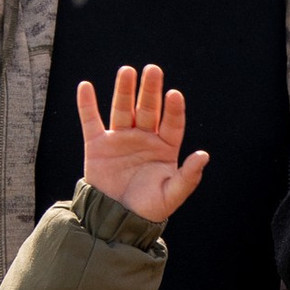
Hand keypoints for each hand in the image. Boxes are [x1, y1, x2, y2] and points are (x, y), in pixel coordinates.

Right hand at [76, 64, 207, 224]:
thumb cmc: (149, 208)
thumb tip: (204, 155)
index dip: (173, 109)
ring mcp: (120, 139)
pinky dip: (86, 104)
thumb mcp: (172, 195)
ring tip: (127, 71)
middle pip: (148, 109)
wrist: (117, 219)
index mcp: (165, 147)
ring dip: (124, 90)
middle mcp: (144, 138)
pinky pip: (91, 120)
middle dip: (150, 90)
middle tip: (153, 69)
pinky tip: (85, 86)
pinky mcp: (97, 145)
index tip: (174, 94)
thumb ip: (188, 176)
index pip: (172, 123)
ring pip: (123, 109)